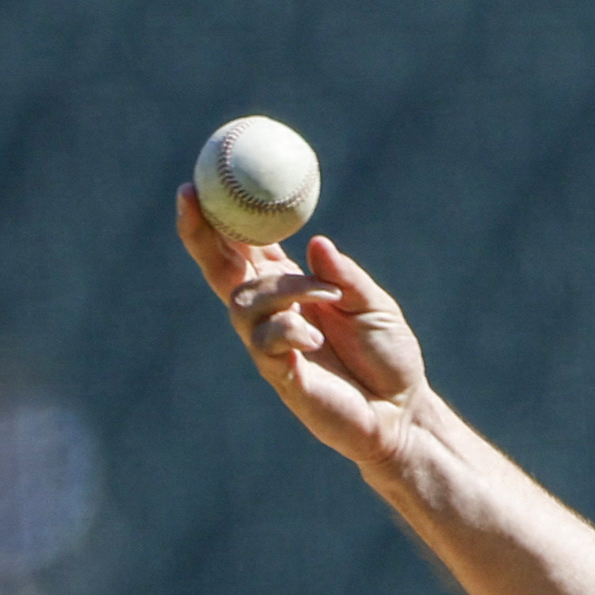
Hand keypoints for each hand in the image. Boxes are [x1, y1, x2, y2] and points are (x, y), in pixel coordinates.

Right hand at [175, 195, 435, 477]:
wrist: (403, 412)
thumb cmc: (388, 356)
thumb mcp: (373, 304)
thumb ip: (344, 276)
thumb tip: (316, 243)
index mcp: (291, 289)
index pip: (246, 250)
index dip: (221, 219)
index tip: (200, 183)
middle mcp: (273, 314)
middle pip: (221, 271)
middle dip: (201, 236)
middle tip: (192, 201)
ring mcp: (271, 346)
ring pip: (243, 303)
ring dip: (284, 290)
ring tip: (329, 299)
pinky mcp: (280, 377)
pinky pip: (264, 344)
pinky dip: (289, 330)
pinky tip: (318, 338)